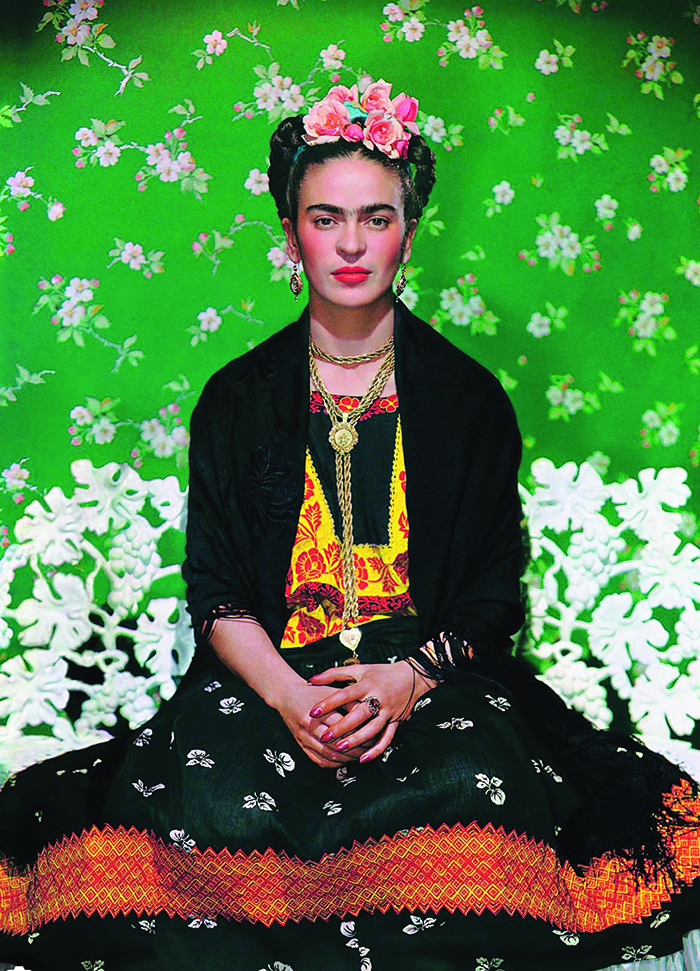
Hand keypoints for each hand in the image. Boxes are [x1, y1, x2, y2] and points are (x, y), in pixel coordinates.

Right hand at [273, 680, 376, 768]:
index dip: (359, 732)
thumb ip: (350, 703)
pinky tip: (344, 761)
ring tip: (359, 757)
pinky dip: (334, 763)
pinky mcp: (301, 745)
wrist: (287, 695)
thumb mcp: (332, 692)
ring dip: (346, 759)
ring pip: (328, 755)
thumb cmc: (311, 691)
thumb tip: (369, 712)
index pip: (342, 726)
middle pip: (336, 744)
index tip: (372, 734)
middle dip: (355, 749)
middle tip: (369, 749)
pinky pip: (319, 760)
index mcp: (317, 710)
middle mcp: (309, 726)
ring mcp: (303, 737)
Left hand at [307, 660, 424, 762]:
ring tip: (340, 748)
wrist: (412, 677)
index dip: (329, 703)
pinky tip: (363, 759)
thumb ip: (334, 674)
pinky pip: (387, 738)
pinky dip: (376, 750)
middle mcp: (378, 698)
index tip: (313, 711)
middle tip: (324, 737)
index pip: (345, 694)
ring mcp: (388, 712)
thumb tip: (312, 679)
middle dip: (341, 727)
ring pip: (372, 729)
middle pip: (358, 715)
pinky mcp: (396, 722)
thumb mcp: (358, 670)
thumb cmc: (381, 673)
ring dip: (356, 740)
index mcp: (367, 684)